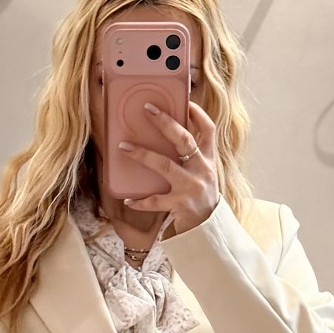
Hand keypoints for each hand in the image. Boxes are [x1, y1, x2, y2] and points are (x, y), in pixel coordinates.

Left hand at [119, 100, 219, 234]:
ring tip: (124, 147)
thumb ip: (192, 157)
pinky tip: (128, 199)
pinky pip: (156, 201)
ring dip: (143, 155)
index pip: (208, 130)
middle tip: (147, 109)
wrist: (209, 230)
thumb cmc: (200, 198)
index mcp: (208, 160)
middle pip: (184, 140)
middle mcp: (202, 170)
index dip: (198, 114)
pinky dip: (140, 201)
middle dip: (165, 123)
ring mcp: (191, 188)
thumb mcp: (203, 173)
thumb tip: (170, 134)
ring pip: (166, 165)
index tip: (185, 102)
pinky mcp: (180, 205)